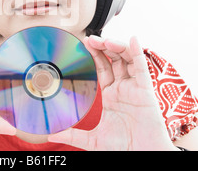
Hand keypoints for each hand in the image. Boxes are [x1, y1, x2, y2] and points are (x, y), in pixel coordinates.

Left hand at [48, 36, 174, 150]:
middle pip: (113, 59)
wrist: (141, 157)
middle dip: (102, 47)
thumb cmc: (123, 148)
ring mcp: (134, 87)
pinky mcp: (146, 91)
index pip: (101, 68)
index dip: (93, 55)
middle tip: (90, 39)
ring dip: (116, 46)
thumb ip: (72, 135)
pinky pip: (142, 68)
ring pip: (127, 59)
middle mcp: (123, 88)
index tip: (82, 45)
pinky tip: (133, 40)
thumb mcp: (92, 140)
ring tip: (104, 41)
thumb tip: (52, 135)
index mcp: (111, 95)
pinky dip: (138, 52)